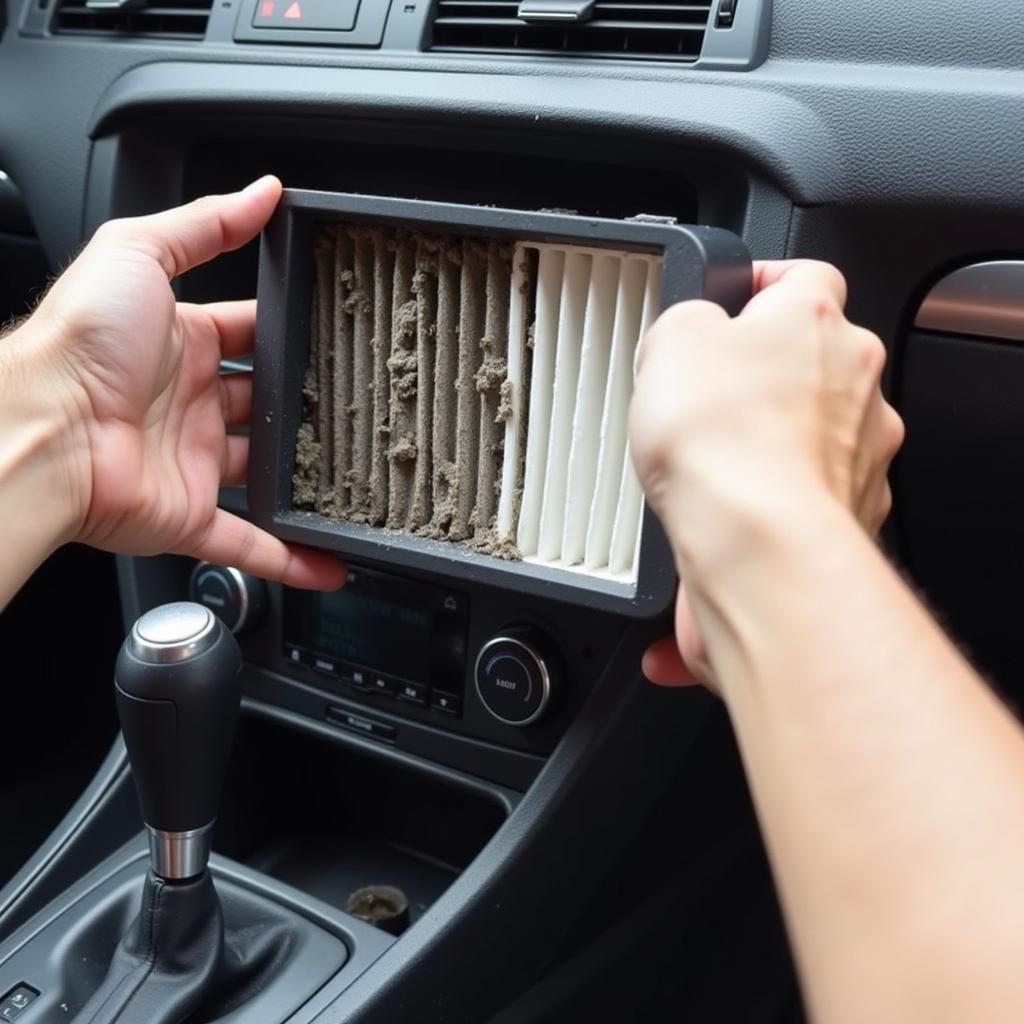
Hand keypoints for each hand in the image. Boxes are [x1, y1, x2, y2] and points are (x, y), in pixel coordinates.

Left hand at [14, 176, 344, 588]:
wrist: (42, 431)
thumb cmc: (78, 343)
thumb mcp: (139, 252)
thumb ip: (205, 225)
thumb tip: (262, 193)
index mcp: (179, 343)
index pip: (249, 332)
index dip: (287, 330)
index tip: (334, 330)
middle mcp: (186, 404)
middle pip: (263, 403)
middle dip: (305, 403)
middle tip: (359, 403)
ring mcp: (192, 462)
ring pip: (264, 475)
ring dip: (305, 479)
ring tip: (360, 477)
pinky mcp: (189, 515)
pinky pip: (248, 543)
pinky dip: (290, 557)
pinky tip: (330, 562)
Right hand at [630, 261, 903, 689]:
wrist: (756, 542)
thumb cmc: (725, 443)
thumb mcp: (670, 340)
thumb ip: (687, 320)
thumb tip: (691, 333)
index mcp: (814, 319)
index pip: (805, 274)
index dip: (764, 283)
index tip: (736, 300)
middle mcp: (855, 377)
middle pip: (813, 355)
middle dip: (766, 371)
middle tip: (714, 393)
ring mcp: (865, 446)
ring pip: (822, 423)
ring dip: (780, 433)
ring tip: (723, 457)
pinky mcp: (857, 506)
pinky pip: (819, 484)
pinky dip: (786, 490)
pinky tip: (743, 502)